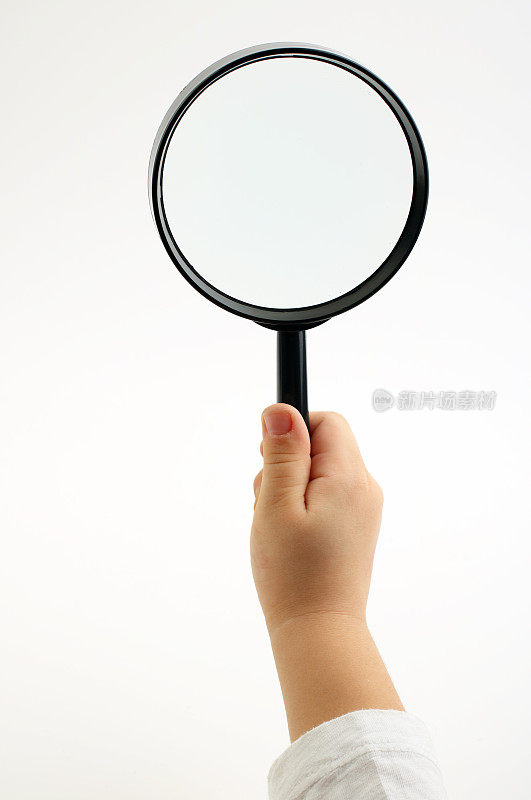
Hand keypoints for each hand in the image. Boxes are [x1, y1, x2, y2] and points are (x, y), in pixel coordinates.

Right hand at [252, 403, 381, 635]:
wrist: (319, 630)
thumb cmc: (293, 573)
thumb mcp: (276, 506)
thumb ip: (282, 454)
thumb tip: (282, 408)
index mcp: (349, 477)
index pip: (326, 421)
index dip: (293, 431)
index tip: (270, 460)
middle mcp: (365, 488)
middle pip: (323, 445)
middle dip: (287, 464)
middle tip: (270, 503)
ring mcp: (364, 509)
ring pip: (321, 472)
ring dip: (291, 488)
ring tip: (279, 526)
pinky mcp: (357, 526)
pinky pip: (328, 496)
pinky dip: (303, 506)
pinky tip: (292, 536)